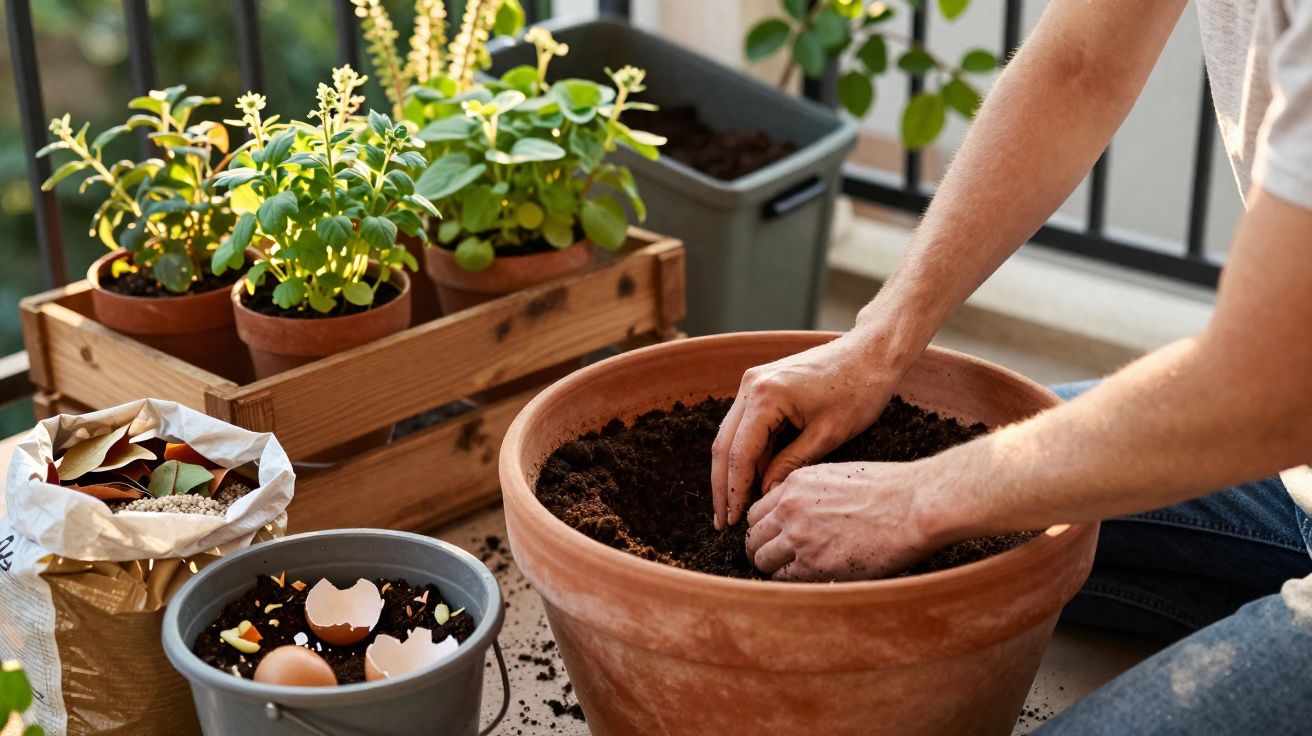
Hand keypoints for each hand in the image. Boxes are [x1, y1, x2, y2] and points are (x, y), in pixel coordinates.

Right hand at [711, 330, 902, 528]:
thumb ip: (791, 465)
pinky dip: (747, 453)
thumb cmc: (858, 390)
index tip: (732, 521)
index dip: (735, 492)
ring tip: (733, 507)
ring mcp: (753, 383)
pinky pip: (747, 425)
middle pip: (724, 445)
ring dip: (732, 471)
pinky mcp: (762, 385)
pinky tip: (752, 480)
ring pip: (731, 436)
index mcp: (765, 396)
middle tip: (722, 521)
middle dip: (723, 486)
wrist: (872, 353)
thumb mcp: (827, 436)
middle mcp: (751, 385)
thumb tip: (765, 495)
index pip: (739, 454)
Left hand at [744, 461, 940, 580]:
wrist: (914, 506)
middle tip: (773, 560)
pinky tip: (805, 581)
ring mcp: (799, 537)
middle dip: (761, 548)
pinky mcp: (814, 565)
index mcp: (796, 484)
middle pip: (753, 536)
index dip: (764, 528)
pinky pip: (784, 579)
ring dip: (771, 568)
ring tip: (787, 574)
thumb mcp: (838, 476)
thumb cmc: (890, 490)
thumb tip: (799, 512)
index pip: (758, 511)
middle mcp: (790, 509)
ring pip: (762, 559)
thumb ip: (811, 492)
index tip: (772, 538)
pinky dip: (789, 583)